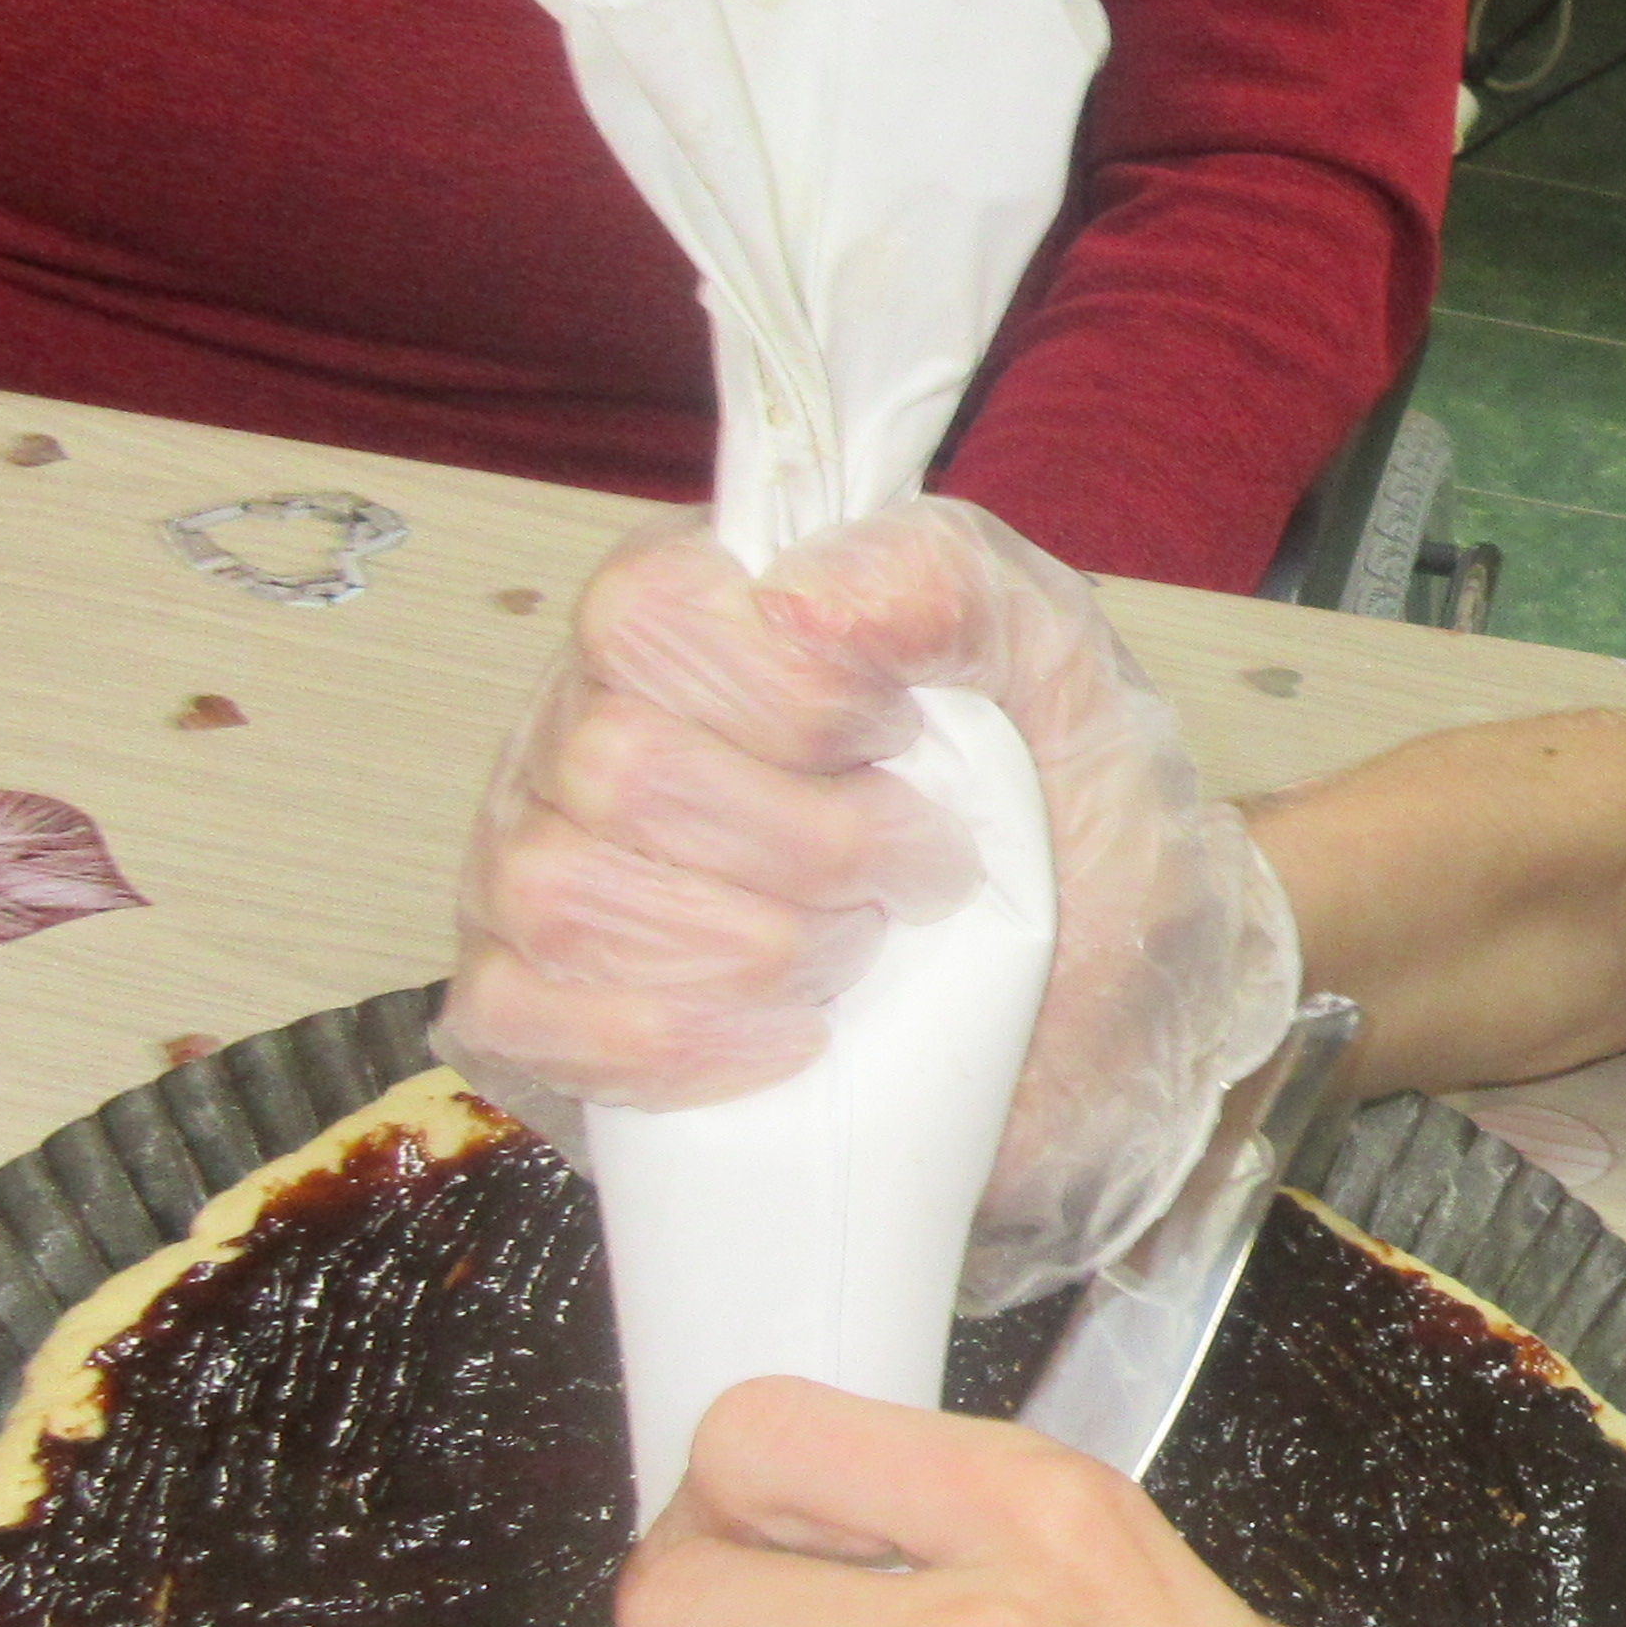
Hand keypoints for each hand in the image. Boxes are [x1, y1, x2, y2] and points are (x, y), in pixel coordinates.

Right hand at [440, 498, 1299, 1303]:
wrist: (1106, 1039)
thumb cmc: (1073, 847)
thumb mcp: (1066, 681)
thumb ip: (950, 584)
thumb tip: (800, 594)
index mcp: (702, 618)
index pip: (649, 612)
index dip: (788, 695)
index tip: (903, 743)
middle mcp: (593, 724)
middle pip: (613, 763)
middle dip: (802, 845)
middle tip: (910, 876)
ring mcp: (543, 864)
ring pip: (560, 891)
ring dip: (746, 948)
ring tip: (854, 954)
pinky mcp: (538, 1007)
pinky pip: (519, 1014)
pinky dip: (664, 1041)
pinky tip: (782, 1040)